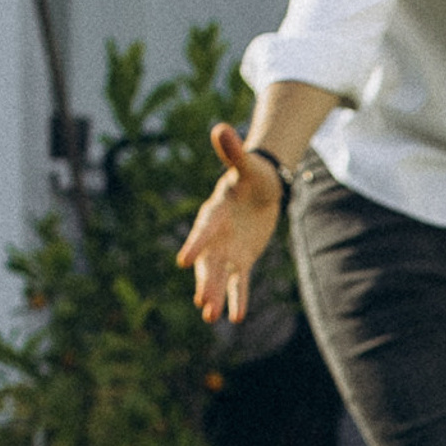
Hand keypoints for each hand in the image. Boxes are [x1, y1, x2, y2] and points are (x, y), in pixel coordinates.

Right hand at [177, 123, 283, 324]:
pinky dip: (238, 298)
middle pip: (208, 262)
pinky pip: (239, 282)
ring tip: (210, 317)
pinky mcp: (241, 260)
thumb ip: (233, 152)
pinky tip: (237, 317)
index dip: (195, 245)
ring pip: (219, 276)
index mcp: (214, 213)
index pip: (203, 231)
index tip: (184, 261)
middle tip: (201, 303)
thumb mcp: (247, 165)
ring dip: (215, 295)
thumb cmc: (252, 175)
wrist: (261, 187)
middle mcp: (216, 236)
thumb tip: (221, 128)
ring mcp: (228, 250)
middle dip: (205, 282)